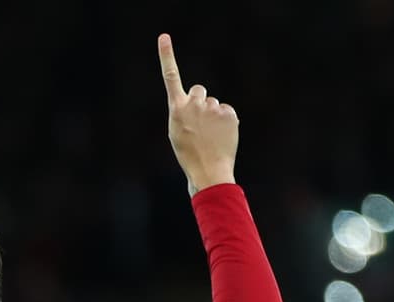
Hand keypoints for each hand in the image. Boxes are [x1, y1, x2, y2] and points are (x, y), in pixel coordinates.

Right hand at [158, 34, 237, 194]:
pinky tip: (222, 136)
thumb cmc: (189, 155)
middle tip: (200, 124)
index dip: (167, 56)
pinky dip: (226, 122)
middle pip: (199, 91)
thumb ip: (185, 112)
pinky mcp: (229, 113)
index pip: (171, 77)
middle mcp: (194, 104)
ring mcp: (212, 108)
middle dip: (201, 102)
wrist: (208, 172)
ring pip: (213, 103)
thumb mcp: (178, 133)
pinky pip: (227, 111)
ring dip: (213, 116)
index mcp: (176, 110)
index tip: (164, 37)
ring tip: (210, 136)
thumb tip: (202, 102)